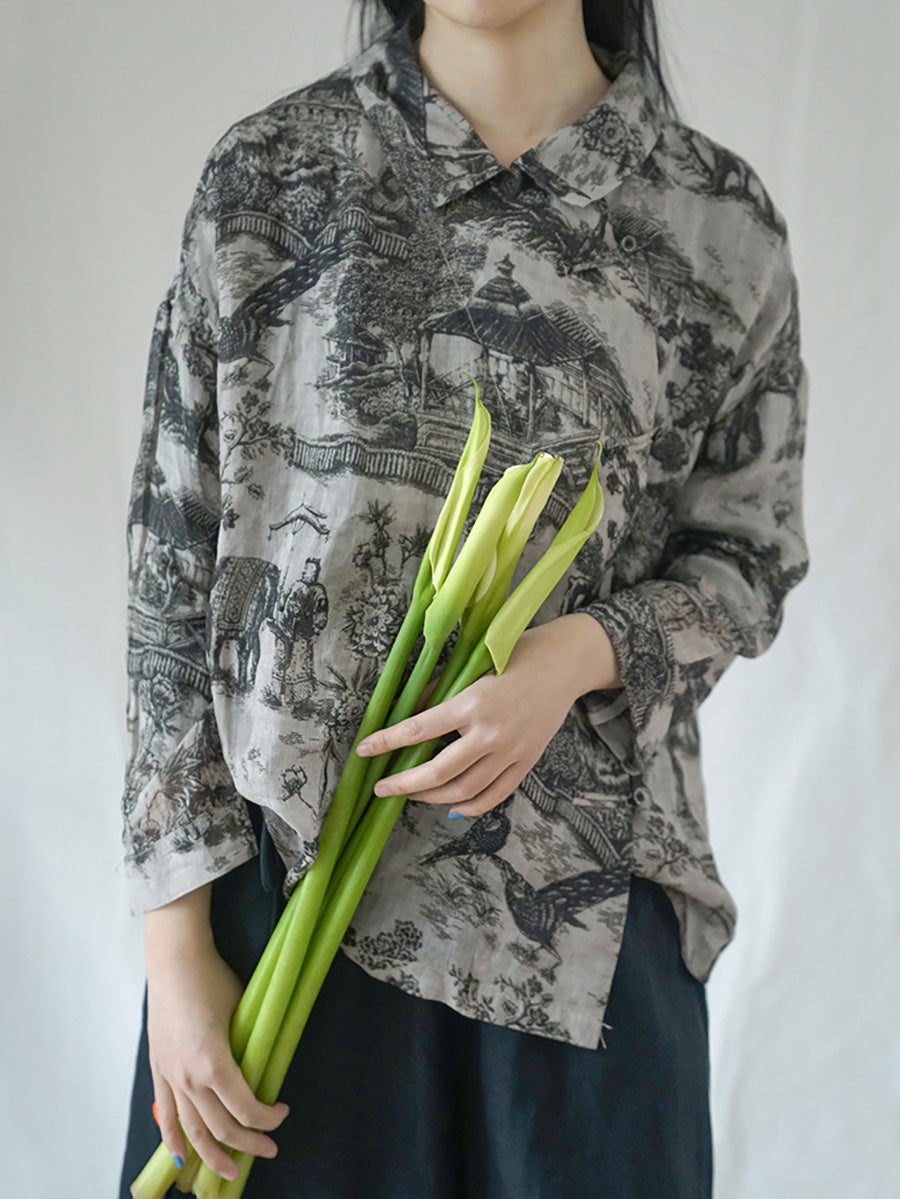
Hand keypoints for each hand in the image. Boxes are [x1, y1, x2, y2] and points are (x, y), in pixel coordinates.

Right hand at [145, 937, 289, 1182]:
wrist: (175, 961)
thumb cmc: (213, 980)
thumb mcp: (242, 1013)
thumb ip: (248, 1048)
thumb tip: (262, 1069)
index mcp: (215, 1064)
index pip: (246, 1109)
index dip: (268, 1119)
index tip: (282, 1112)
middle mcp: (190, 1078)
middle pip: (221, 1128)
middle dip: (248, 1144)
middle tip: (269, 1149)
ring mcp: (170, 1077)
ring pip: (191, 1131)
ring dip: (212, 1155)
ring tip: (229, 1172)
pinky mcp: (158, 1070)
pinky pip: (165, 1115)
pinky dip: (174, 1140)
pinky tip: (183, 1158)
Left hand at [356, 614, 619, 817]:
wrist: (567, 663)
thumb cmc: (518, 653)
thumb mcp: (474, 664)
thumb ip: (441, 690)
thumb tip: (409, 712)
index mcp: (473, 703)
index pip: (419, 728)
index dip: (387, 742)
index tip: (364, 751)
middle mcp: (491, 733)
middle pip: (439, 772)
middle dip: (403, 784)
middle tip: (381, 788)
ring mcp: (511, 751)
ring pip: (464, 790)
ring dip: (431, 797)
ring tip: (412, 794)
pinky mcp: (526, 762)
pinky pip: (494, 796)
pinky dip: (469, 807)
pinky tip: (451, 807)